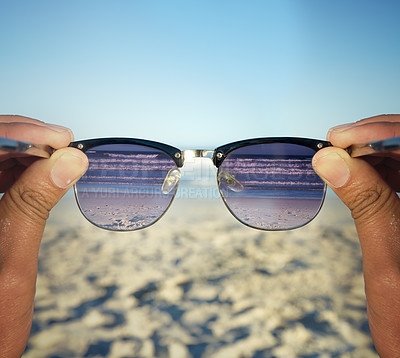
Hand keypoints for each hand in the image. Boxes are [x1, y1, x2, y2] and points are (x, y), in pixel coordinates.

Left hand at [0, 115, 87, 357]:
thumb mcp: (12, 263)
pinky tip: (41, 172)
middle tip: (63, 145)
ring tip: (58, 157)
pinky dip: (17, 169)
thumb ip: (34, 204)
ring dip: (22, 152)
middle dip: (22, 138)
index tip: (58, 139)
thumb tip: (69, 161)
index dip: (17, 135)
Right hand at [312, 114, 399, 356]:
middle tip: (335, 145)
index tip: (340, 138)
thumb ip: (365, 204)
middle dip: (376, 139)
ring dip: (375, 153)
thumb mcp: (388, 263)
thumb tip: (330, 159)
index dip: (383, 133)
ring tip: (339, 157)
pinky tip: (356, 173)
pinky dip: (380, 170)